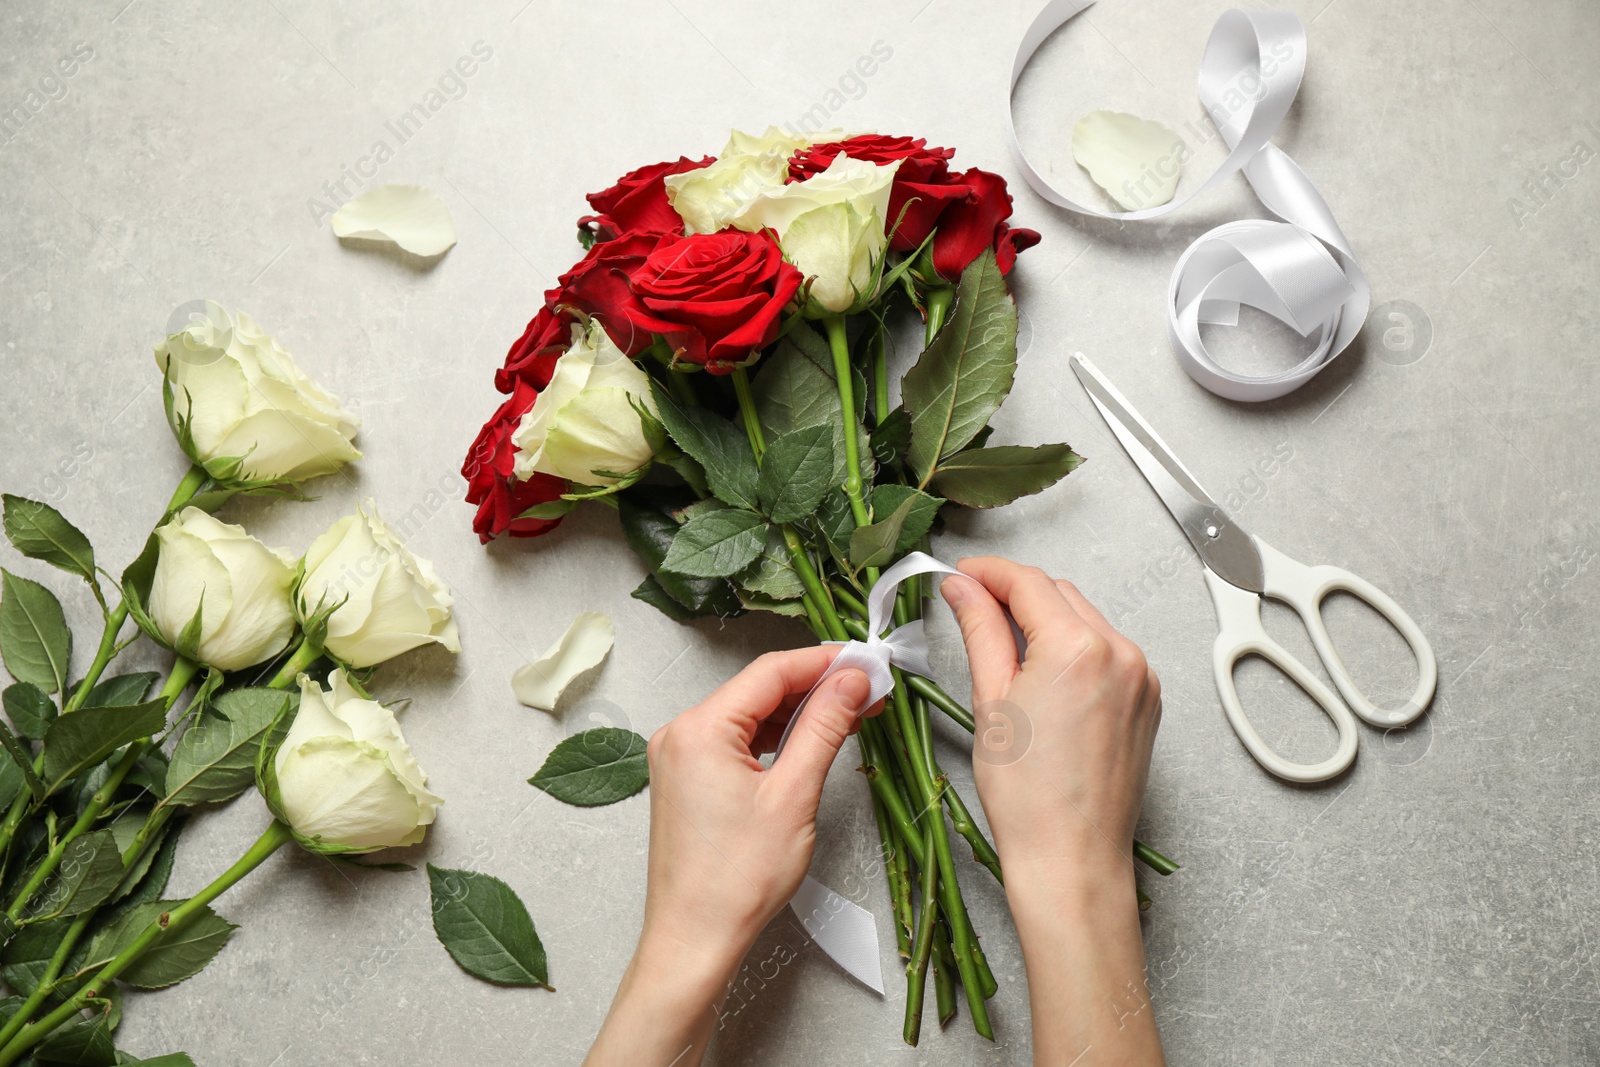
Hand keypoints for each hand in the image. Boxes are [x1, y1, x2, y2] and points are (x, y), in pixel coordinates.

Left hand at [585, 646, 877, 1066]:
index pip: (770, 672)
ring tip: (852, 714)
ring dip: (799, 713)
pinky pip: (737, 741)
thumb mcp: (794, 795)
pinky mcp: (687, 780)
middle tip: (870, 689)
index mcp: (699, 729)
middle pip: (759, 689)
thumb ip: (824, 727)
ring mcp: (680, 757)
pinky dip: (776, 738)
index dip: (824, 661)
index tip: (867, 660)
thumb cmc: (737, 880)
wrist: (694, 940)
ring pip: (749, 715)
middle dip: (816, 687)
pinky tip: (811, 740)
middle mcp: (681, 734)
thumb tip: (851, 680)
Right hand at [942, 558, 1165, 1065]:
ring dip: (1045, 618)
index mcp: (1079, 648)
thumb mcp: (991, 701)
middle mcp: (1121, 653)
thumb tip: (963, 588)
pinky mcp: (1147, 700)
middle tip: (970, 603)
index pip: (1029, 582)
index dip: (987, 572)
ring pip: (1085, 620)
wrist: (1072, 858)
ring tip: (1001, 641)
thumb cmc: (1028, 797)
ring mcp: (1140, 677)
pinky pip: (1106, 652)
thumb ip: (981, 630)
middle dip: (1015, 592)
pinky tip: (1040, 671)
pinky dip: (1072, 647)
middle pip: (1060, 594)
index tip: (960, 575)